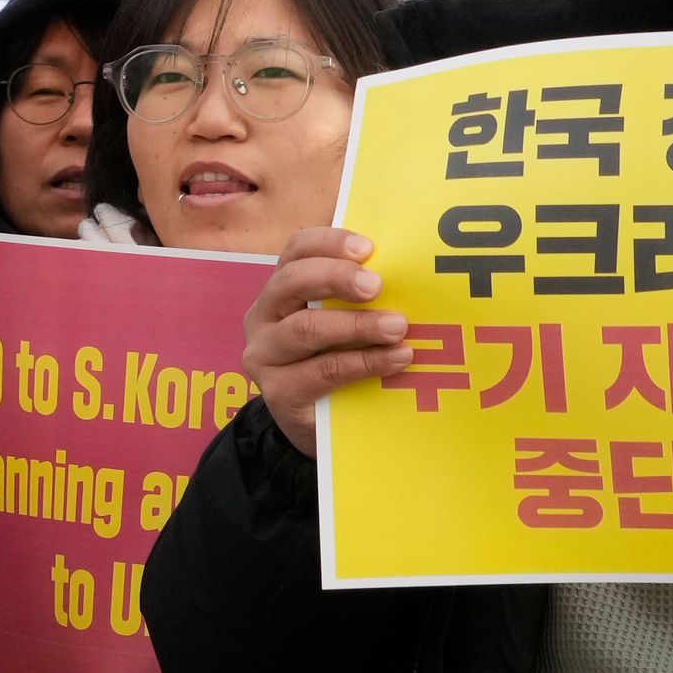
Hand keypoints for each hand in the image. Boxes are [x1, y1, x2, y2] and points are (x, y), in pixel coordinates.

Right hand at [244, 226, 412, 457]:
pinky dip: (364, 362)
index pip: (295, 251)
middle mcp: (263, 317)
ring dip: (356, 325)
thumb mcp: (344, 325)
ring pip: (306, 328)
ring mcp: (265, 356)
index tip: (368, 248)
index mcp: (281, 290)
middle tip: (378, 285)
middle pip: (291, 282)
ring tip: (397, 327)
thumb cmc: (337, 362)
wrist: (319, 430)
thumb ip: (360, 300)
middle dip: (336, 277)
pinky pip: (322, 371)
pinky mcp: (278, 392)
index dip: (329, 242)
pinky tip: (396, 359)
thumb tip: (409, 275)